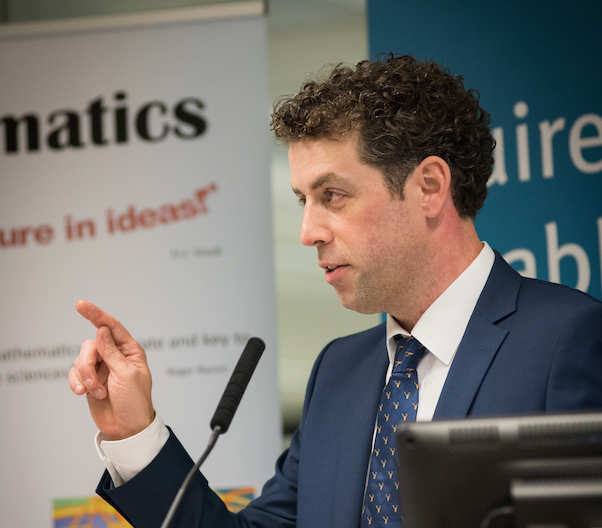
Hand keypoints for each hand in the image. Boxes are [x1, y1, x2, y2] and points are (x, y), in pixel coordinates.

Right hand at [69, 300, 154, 440]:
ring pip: (81, 359)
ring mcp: (101, 367)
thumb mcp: (126, 374)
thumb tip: (102, 330)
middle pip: (91, 345)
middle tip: (93, 383)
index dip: (96, 314)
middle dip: (88, 363)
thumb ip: (112, 352)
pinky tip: (84, 393)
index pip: (111, 326)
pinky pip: (75, 373)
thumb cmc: (134, 401)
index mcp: (130, 350)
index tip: (80, 304)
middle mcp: (114, 355)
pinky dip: (77, 382)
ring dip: (85, 376)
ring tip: (95, 391)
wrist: (126, 428)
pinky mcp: (90, 380)